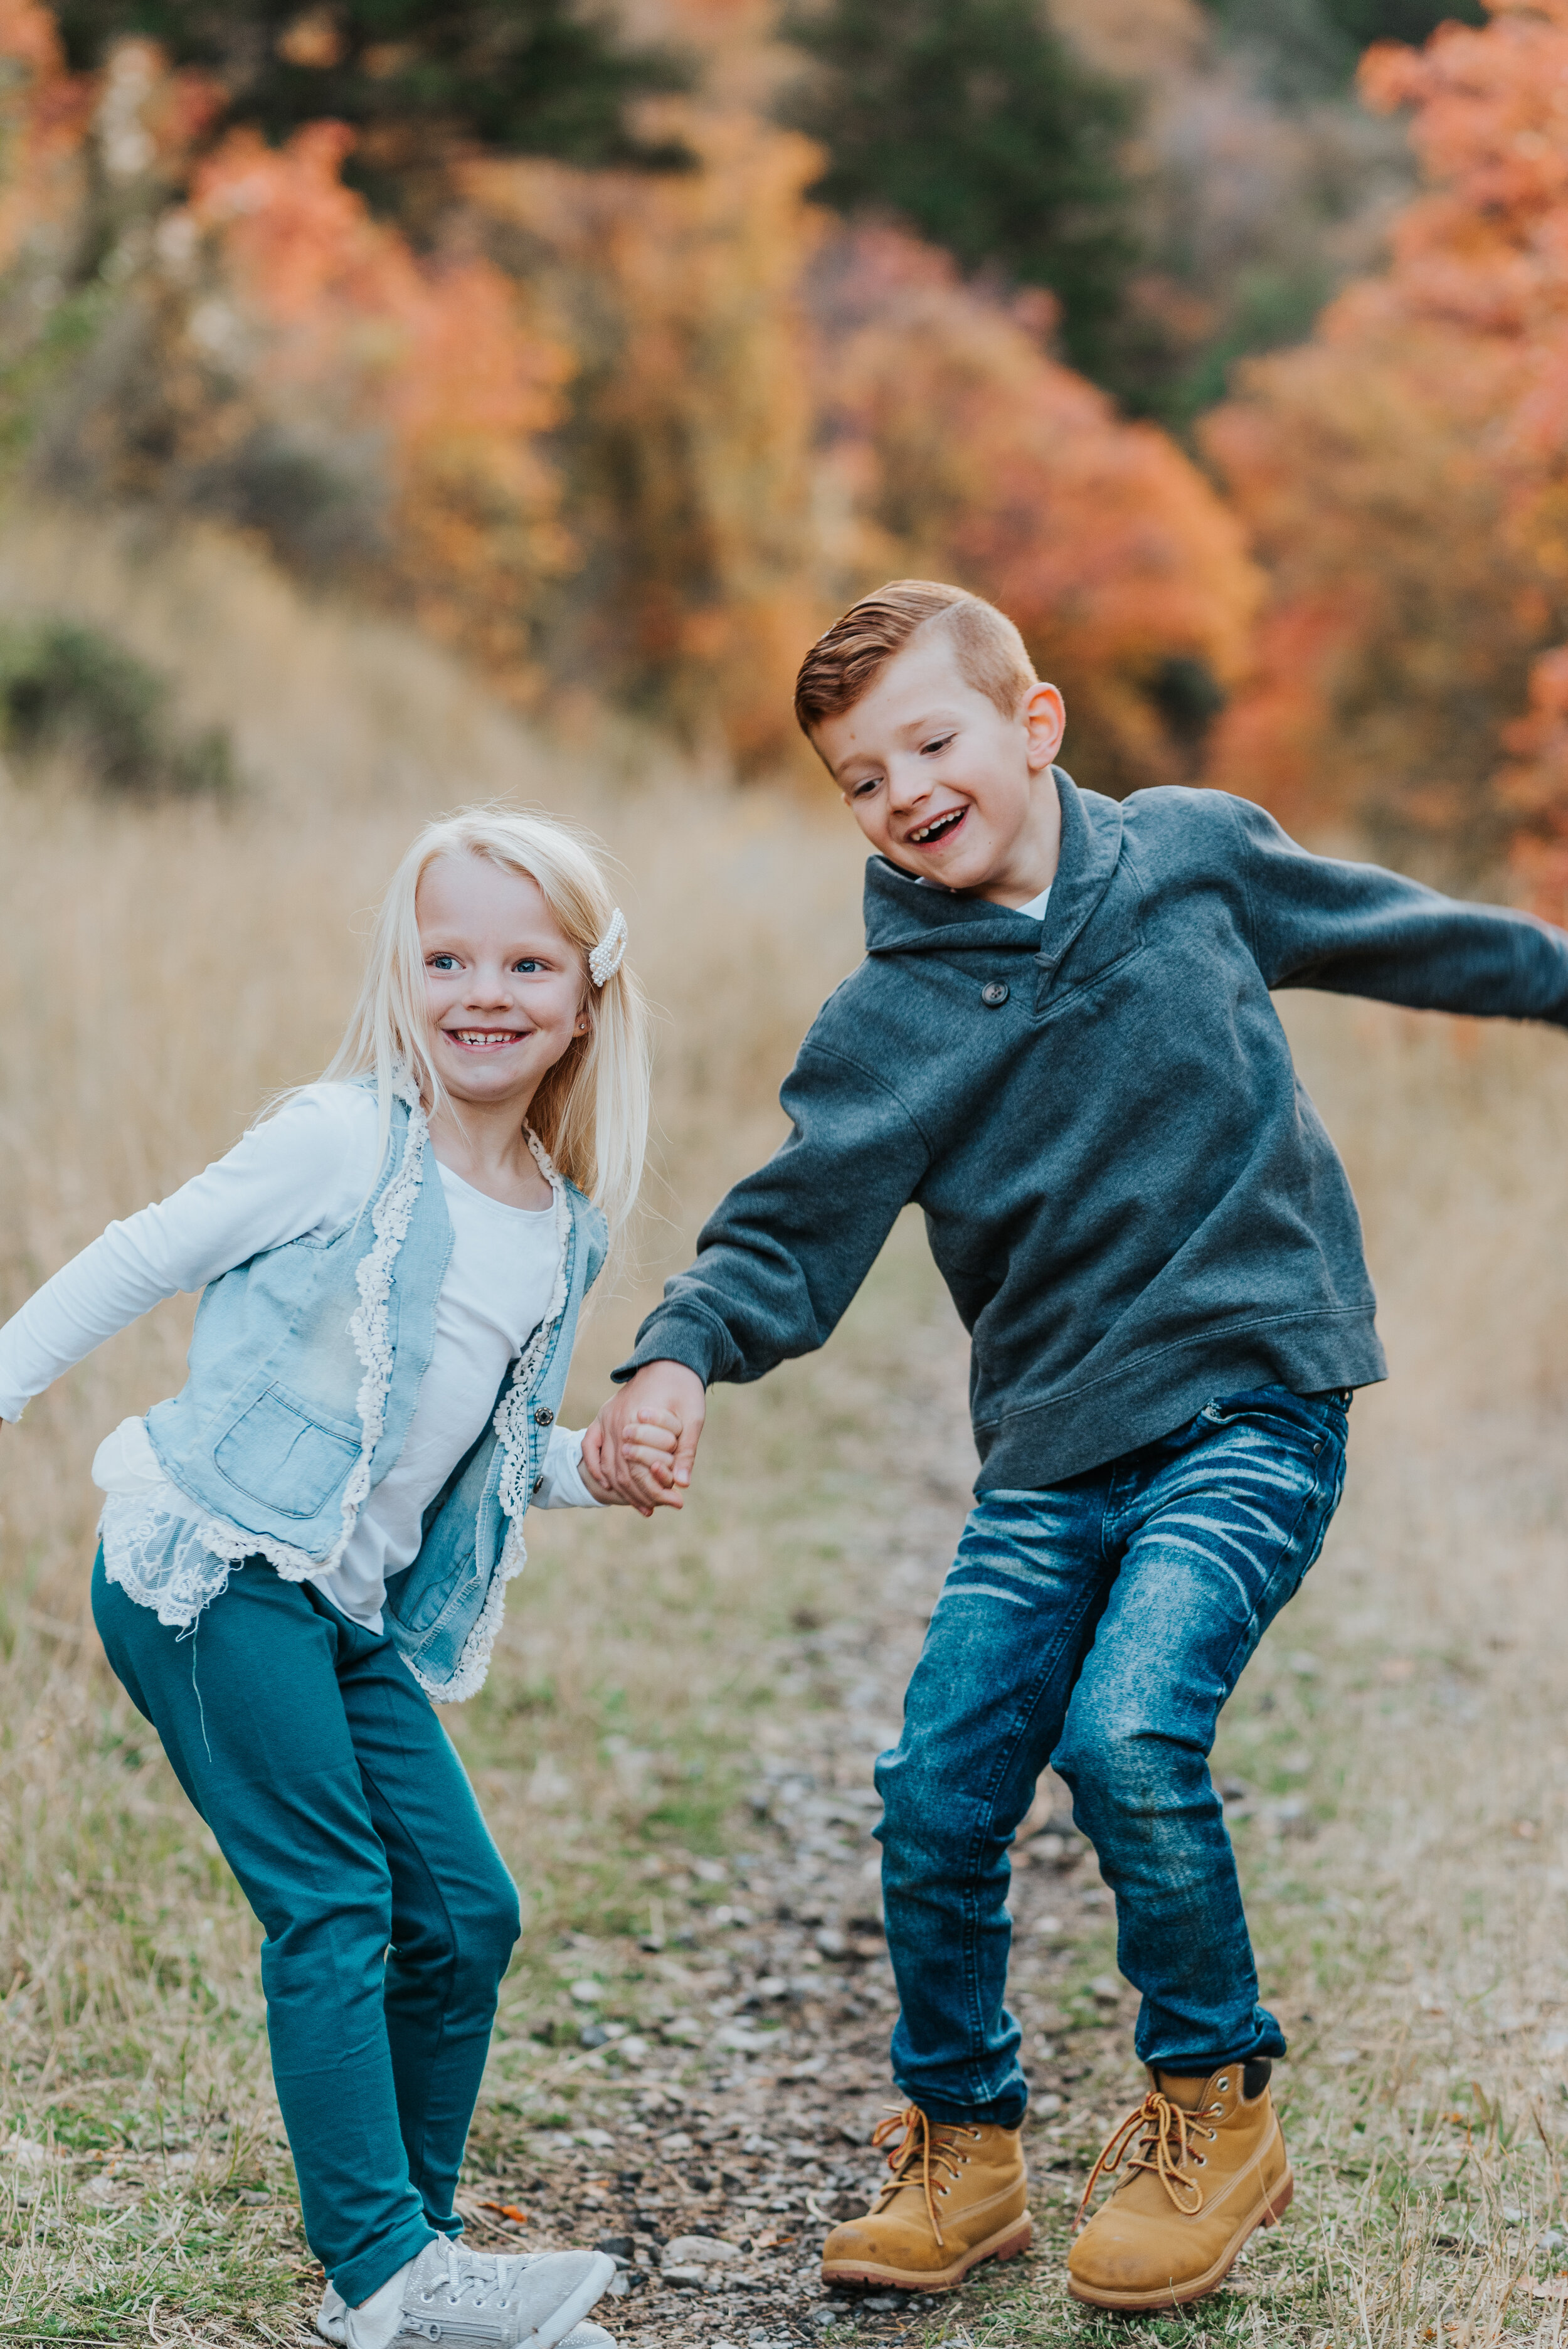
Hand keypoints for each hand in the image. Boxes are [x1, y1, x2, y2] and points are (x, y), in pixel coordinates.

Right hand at [589, 1363, 705, 1512]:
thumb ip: (687, 1450)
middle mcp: (615, 1421)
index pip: (639, 1469)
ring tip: (639, 1505)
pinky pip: (589, 1446)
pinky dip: (595, 1467)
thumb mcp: (693, 1418)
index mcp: (636, 1421)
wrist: (669, 1360)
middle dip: (637, 1494)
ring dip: (620, 1488)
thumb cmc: (684, 1388)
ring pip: (606, 1463)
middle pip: (620, 1471)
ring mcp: (606, 1418)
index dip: (654, 1491)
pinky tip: (606, 1485)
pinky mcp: (603, 1415)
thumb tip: (683, 1484)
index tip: (674, 1503)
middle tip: (654, 1510)